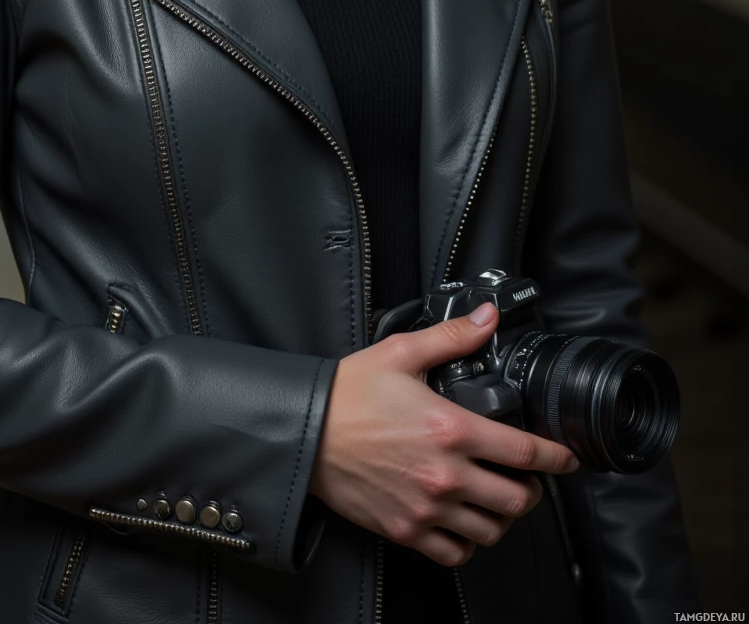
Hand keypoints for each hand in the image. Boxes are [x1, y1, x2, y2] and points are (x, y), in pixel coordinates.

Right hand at [307, 303, 578, 565]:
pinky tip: (464, 524)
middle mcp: (446, 474)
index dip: (555, 457)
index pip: (524, 453)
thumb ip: (452, 337)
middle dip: (532, 489)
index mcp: (452, 429)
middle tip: (527, 478)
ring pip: (491, 530)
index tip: (566, 458)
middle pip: (517, 500)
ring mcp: (427, 507)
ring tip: (497, 500)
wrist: (305, 431)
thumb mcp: (402, 353)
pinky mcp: (406, 529)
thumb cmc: (350, 393)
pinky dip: (468, 543)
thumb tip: (488, 318)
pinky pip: (455, 553)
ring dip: (502, 517)